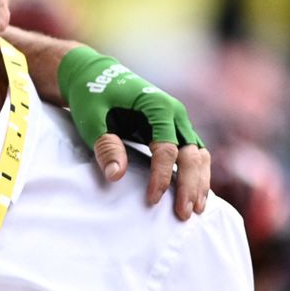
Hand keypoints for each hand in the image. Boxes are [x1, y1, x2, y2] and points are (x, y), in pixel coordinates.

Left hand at [57, 47, 209, 219]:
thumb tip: (116, 175)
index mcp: (157, 106)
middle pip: (192, 154)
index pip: (166, 149)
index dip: (161, 176)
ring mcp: (177, 122)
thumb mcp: (91, 118)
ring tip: (195, 210)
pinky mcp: (173, 131)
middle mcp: (174, 113)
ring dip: (198, 182)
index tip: (151, 200)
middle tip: (184, 214)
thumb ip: (105, 144)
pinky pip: (193, 155)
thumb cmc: (91, 96)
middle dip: (189, 185)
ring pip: (198, 155)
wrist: (94, 76)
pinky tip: (195, 197)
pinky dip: (196, 175)